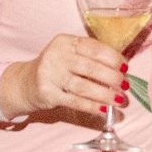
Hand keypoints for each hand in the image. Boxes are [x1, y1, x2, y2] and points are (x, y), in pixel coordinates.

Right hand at [10, 35, 131, 118]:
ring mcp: (50, 75)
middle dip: (112, 78)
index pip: (94, 47)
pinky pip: (75, 101)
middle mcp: (56, 55)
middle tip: (125, 86)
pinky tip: (104, 110)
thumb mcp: (70, 55)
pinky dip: (92, 107)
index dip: (113, 58)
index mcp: (65, 41)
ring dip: (105, 95)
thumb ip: (91, 57)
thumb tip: (122, 69)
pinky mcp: (47, 94)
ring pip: (84, 86)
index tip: (125, 68)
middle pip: (90, 67)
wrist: (25, 83)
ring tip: (119, 100)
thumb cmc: (57, 68)